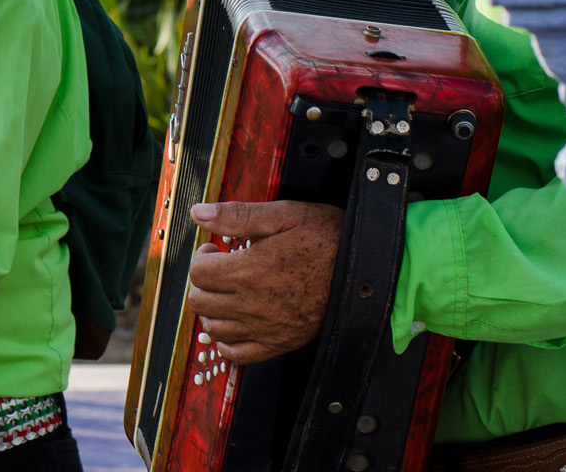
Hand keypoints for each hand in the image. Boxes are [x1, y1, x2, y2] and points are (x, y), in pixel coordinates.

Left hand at [186, 199, 343, 363]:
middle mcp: (255, 305)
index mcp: (252, 270)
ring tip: (226, 292)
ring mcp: (267, 328)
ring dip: (211, 309)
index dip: (201, 256)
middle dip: (202, 281)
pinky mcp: (280, 344)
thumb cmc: (329, 239)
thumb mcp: (286, 214)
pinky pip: (238, 354)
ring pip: (214, 328)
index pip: (198, 272)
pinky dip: (227, 340)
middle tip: (218, 268)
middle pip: (200, 301)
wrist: (367, 268)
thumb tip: (199, 213)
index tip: (214, 250)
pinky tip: (234, 321)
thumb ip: (238, 215)